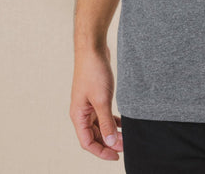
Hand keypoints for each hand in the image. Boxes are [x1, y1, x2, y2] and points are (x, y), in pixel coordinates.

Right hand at [70, 45, 122, 160]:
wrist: (93, 48)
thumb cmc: (93, 72)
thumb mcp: (102, 100)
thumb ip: (106, 122)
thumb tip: (109, 143)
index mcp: (78, 115)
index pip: (87, 142)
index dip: (101, 151)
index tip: (116, 156)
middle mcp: (82, 112)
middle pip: (94, 136)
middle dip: (108, 143)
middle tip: (125, 146)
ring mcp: (89, 104)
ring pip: (99, 125)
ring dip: (111, 132)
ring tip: (126, 137)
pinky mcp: (96, 96)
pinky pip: (104, 114)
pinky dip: (112, 120)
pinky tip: (123, 123)